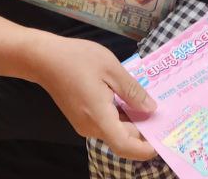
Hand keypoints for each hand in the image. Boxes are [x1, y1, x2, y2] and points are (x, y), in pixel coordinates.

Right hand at [29, 36, 155, 159]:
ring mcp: (84, 124)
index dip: (145, 149)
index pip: (125, 145)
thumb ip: (132, 90)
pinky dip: (121, 118)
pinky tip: (130, 102)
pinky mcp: (81, 118)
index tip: (163, 141)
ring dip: (133, 124)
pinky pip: (106, 124)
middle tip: (164, 118)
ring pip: (114, 132)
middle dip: (143, 132)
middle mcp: (90, 127)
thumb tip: (151, 109)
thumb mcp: (111, 68)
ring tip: (150, 107)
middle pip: (122, 139)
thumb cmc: (77, 58)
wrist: (44, 58)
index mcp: (98, 116)